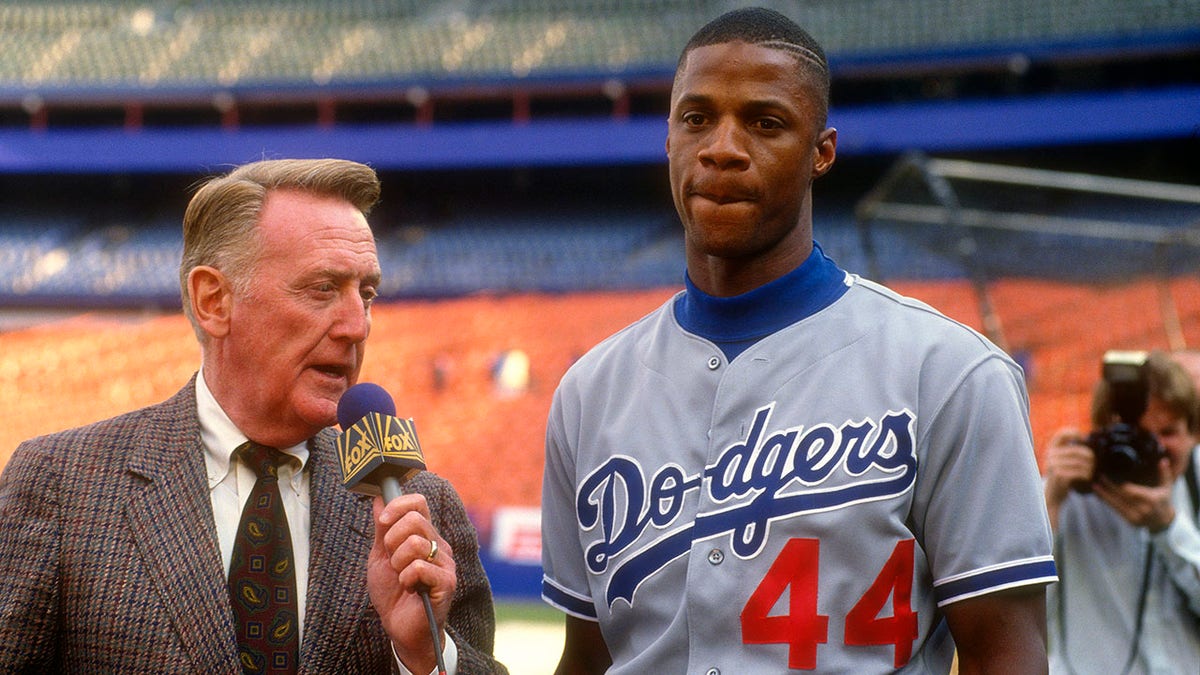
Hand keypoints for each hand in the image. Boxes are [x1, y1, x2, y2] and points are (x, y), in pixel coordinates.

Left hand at [367, 493, 456, 672]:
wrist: (400, 628)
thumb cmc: (392, 593)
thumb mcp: (380, 556)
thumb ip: (382, 529)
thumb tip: (379, 498)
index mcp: (424, 535)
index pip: (419, 502)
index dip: (398, 505)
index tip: (382, 522)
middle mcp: (438, 544)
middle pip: (415, 519)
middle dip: (392, 540)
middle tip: (392, 561)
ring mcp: (445, 563)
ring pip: (416, 543)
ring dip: (398, 563)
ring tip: (401, 577)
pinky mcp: (447, 582)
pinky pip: (420, 567)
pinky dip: (406, 579)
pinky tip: (409, 588)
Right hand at [1043, 427, 1093, 514]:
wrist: (1052, 495)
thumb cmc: (1061, 477)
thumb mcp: (1060, 461)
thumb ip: (1068, 452)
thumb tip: (1087, 442)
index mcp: (1051, 449)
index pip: (1061, 435)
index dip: (1072, 432)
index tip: (1082, 437)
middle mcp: (1051, 455)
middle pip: (1077, 451)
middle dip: (1089, 457)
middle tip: (1094, 463)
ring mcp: (1054, 465)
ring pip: (1081, 462)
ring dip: (1090, 468)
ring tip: (1090, 472)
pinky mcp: (1060, 476)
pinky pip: (1080, 472)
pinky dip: (1086, 475)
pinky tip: (1086, 478)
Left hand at [1093, 458, 1176, 532]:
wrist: (1163, 522)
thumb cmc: (1164, 501)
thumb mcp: (1166, 488)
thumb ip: (1164, 474)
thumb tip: (1163, 460)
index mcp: (1151, 500)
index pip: (1132, 491)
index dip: (1121, 485)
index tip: (1112, 476)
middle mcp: (1143, 509)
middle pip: (1122, 496)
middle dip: (1110, 486)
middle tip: (1100, 476)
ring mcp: (1136, 517)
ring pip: (1117, 504)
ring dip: (1104, 495)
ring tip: (1094, 486)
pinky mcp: (1130, 521)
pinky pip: (1116, 510)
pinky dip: (1108, 502)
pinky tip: (1099, 495)